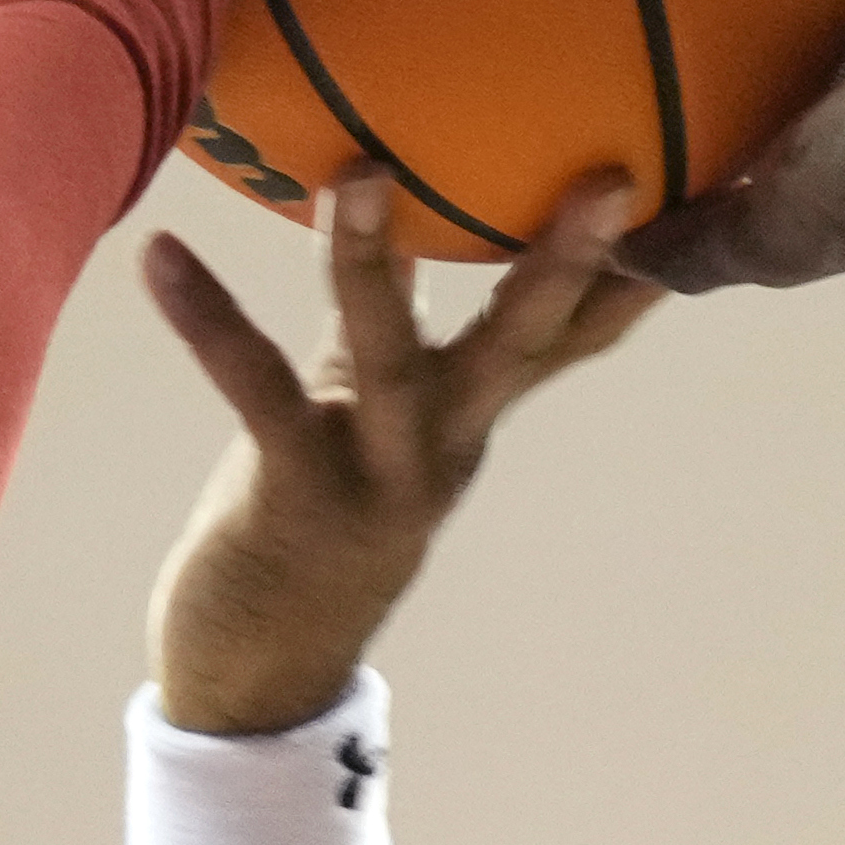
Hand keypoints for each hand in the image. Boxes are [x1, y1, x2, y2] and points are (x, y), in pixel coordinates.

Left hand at [139, 174, 662, 732]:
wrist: (261, 677)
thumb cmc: (311, 527)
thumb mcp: (370, 421)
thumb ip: (387, 326)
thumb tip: (393, 213)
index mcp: (466, 423)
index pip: (567, 341)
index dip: (626, 274)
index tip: (683, 192)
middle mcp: (442, 447)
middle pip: (519, 346)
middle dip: (565, 263)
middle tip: (610, 181)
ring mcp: (377, 476)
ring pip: (392, 358)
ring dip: (371, 260)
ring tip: (358, 167)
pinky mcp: (296, 494)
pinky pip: (260, 394)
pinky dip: (210, 323)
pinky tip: (160, 255)